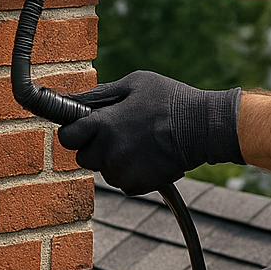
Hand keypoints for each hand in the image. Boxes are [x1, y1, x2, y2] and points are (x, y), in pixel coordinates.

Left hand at [57, 70, 242, 195]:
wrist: (203, 129)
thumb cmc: (170, 101)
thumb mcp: (134, 84)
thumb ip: (99, 94)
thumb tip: (70, 99)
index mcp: (104, 125)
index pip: (67, 137)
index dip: (73, 131)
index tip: (83, 128)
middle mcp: (108, 152)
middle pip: (83, 157)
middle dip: (95, 146)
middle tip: (119, 132)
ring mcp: (122, 172)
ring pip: (104, 170)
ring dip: (114, 159)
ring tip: (139, 142)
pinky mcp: (136, 186)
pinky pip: (121, 181)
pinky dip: (130, 172)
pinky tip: (148, 156)